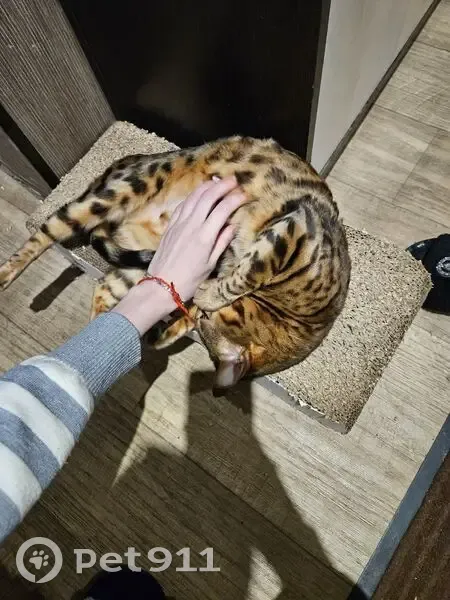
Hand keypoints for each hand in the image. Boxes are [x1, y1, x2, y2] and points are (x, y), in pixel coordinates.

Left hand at [112, 177, 244, 334]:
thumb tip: (232, 225)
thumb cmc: (189, 280)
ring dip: (207, 186)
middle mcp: (191, 225)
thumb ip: (221, 242)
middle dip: (222, 186)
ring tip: (217, 181)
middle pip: (208, 197)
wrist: (161, 286)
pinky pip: (183, 205)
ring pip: (194, 197)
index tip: (245, 195)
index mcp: (204, 237)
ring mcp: (179, 224)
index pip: (222, 210)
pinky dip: (193, 195)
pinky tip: (199, 193)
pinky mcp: (170, 226)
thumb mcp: (210, 265)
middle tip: (233, 180)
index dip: (235, 199)